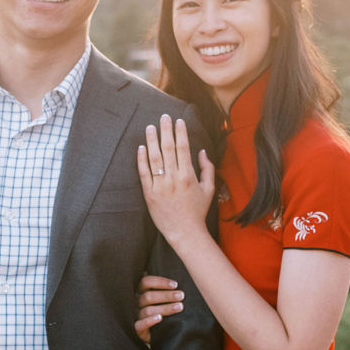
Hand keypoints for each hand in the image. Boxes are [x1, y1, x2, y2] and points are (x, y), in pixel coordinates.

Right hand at [134, 273, 183, 343]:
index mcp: (139, 291)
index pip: (146, 281)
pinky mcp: (136, 329)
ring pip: (148, 310)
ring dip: (165, 308)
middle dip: (166, 295)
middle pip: (148, 296)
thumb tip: (179, 281)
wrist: (154, 333)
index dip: (160, 282)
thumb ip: (164, 288)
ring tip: (180, 307)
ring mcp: (134, 315)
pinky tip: (160, 318)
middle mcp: (135, 302)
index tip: (175, 285)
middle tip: (181, 295)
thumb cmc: (159, 311)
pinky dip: (149, 321)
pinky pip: (140, 325)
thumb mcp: (159, 298)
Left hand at [137, 115, 214, 245]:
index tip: (178, 120)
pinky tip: (141, 147)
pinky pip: (144, 173)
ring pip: (154, 158)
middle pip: (168, 148)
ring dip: (152, 140)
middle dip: (166, 130)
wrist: (185, 232)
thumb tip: (202, 151)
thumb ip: (207, 168)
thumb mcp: (208, 189)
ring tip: (150, 127)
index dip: (180, 132)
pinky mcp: (149, 194)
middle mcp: (174, 178)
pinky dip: (142, 159)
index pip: (183, 148)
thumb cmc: (197, 211)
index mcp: (189, 176)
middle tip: (163, 116)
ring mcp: (160, 186)